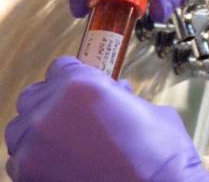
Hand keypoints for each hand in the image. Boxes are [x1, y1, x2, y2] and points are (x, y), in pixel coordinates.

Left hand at [4, 57, 208, 180]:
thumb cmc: (160, 156)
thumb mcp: (149, 110)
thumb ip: (120, 98)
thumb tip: (116, 95)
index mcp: (81, 87)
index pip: (61, 67)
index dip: (76, 75)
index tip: (83, 85)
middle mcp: (50, 114)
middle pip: (34, 95)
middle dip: (54, 101)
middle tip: (75, 112)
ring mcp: (34, 148)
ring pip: (21, 129)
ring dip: (41, 131)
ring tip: (66, 141)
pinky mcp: (29, 177)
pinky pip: (19, 161)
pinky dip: (36, 160)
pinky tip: (61, 163)